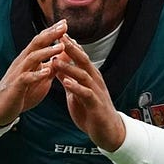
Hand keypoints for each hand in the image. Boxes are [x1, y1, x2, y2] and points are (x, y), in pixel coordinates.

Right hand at [0, 21, 68, 125]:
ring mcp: (19, 72)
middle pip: (36, 43)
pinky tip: (47, 71)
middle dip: (50, 34)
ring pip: (32, 57)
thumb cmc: (23, 92)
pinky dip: (37, 74)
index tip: (65, 23)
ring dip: (47, 52)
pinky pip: (26, 78)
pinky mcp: (17, 86)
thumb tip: (66, 56)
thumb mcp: (41, 78)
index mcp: (29, 59)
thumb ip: (52, 68)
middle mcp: (23, 62)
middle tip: (64, 27)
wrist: (2, 107)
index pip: (41, 41)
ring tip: (61, 47)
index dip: (52, 31)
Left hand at [52, 36, 126, 150]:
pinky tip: (66, 83)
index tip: (57, 32)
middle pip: (83, 60)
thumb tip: (57, 65)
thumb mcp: (76, 93)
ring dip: (69, 67)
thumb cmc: (91, 111)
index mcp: (89, 76)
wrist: (108, 131)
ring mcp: (96, 92)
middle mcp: (95, 80)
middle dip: (71, 48)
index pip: (79, 56)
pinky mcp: (96, 105)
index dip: (69, 44)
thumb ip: (68, 78)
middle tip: (59, 36)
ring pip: (83, 75)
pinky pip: (86, 94)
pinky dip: (76, 88)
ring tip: (56, 60)